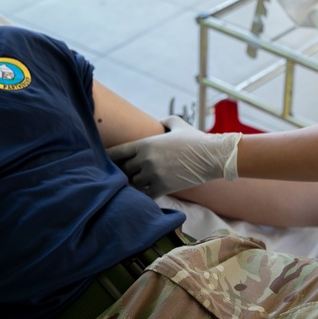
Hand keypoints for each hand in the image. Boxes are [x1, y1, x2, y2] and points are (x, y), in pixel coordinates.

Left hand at [105, 116, 241, 196]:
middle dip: (125, 173)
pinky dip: (146, 196)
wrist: (211, 156)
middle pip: (124, 170)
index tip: (106, 162)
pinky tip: (148, 195)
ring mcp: (153, 174)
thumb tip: (160, 122)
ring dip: (136, 185)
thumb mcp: (178, 124)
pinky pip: (146, 196)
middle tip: (126, 176)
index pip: (117, 152)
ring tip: (138, 186)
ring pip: (133, 184)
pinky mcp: (163, 187)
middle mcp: (146, 159)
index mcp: (145, 143)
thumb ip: (165, 121)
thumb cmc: (196, 139)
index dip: (109, 158)